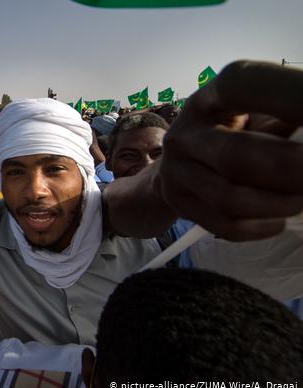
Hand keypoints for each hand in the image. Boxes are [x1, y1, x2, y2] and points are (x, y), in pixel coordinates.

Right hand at [157, 60, 302, 240]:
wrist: (182, 164)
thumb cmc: (235, 135)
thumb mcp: (257, 118)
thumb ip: (284, 119)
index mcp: (210, 99)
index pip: (239, 84)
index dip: (282, 95)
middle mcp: (183, 131)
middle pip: (236, 154)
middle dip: (289, 169)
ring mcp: (174, 168)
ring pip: (229, 197)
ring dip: (277, 204)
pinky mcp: (176, 200)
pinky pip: (222, 224)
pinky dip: (258, 227)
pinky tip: (278, 222)